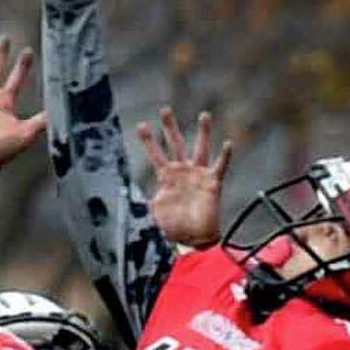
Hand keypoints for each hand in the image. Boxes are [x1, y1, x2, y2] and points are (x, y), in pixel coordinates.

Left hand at [137, 107, 232, 248]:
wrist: (194, 239)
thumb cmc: (174, 228)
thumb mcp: (152, 214)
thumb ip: (138, 206)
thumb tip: (121, 205)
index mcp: (167, 177)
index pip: (156, 154)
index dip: (149, 141)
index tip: (142, 125)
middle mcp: (183, 172)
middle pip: (176, 144)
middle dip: (170, 127)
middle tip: (165, 109)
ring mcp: (199, 175)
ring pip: (201, 148)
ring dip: (203, 132)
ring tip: (204, 115)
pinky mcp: (213, 183)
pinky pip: (220, 166)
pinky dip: (225, 156)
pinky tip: (228, 144)